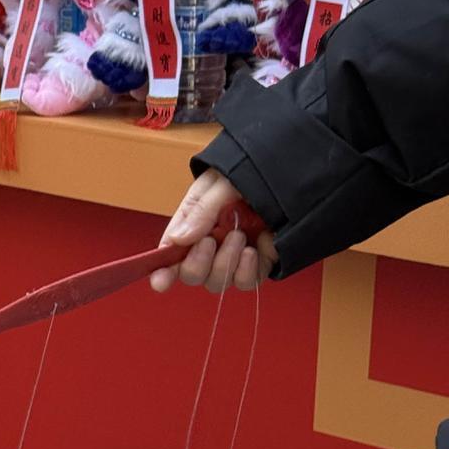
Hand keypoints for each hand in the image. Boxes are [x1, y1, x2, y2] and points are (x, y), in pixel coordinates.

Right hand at [150, 170, 278, 294]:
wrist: (288, 166)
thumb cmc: (249, 168)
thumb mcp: (219, 182)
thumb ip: (200, 210)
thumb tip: (177, 240)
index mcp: (194, 224)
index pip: (171, 256)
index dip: (163, 273)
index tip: (161, 282)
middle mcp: (212, 245)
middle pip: (193, 275)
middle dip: (197, 264)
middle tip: (210, 240)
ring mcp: (235, 256)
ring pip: (218, 282)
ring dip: (225, 263)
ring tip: (239, 236)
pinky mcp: (260, 263)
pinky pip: (247, 282)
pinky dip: (248, 270)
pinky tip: (255, 248)